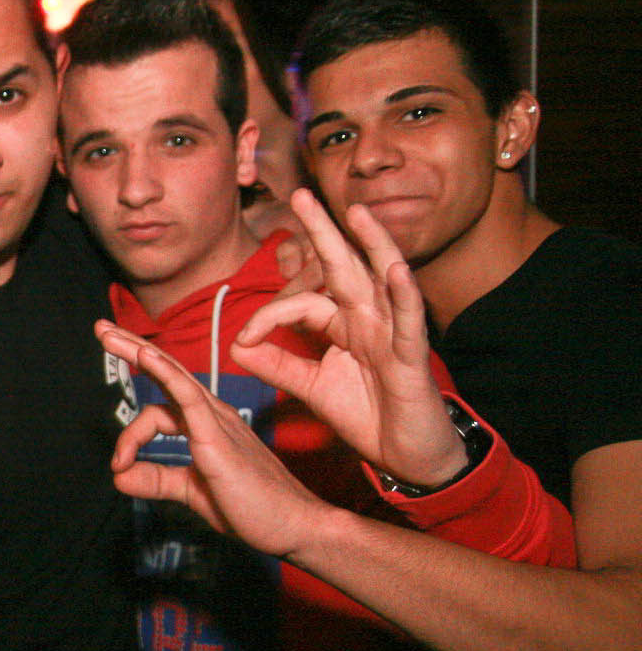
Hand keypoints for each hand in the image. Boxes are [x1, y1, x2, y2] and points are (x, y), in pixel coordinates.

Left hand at [97, 320, 333, 559]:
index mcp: (207, 425)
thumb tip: (120, 477)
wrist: (294, 527)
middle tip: (103, 329)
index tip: (119, 466)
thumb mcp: (192, 491)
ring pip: (172, 375)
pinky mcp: (219, 437)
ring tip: (106, 334)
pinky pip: (189, 396)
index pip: (161, 408)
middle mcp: (213, 415)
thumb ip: (158, 479)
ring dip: (137, 351)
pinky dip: (165, 373)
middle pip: (166, 372)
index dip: (131, 434)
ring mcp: (218, 421)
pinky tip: (144, 355)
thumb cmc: (253, 508)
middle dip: (133, 348)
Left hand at [230, 189, 466, 487]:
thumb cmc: (368, 415)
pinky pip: (409, 320)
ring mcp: (394, 334)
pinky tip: (394, 270)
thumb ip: (276, 363)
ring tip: (356, 212)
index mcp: (345, 325)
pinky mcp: (413, 356)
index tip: (243, 338)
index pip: (303, 301)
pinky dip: (402, 294)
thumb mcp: (311, 386)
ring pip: (383, 280)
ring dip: (371, 244)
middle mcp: (370, 320)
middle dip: (323, 231)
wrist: (407, 455)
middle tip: (300, 195)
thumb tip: (237, 345)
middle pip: (344, 267)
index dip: (269, 313)